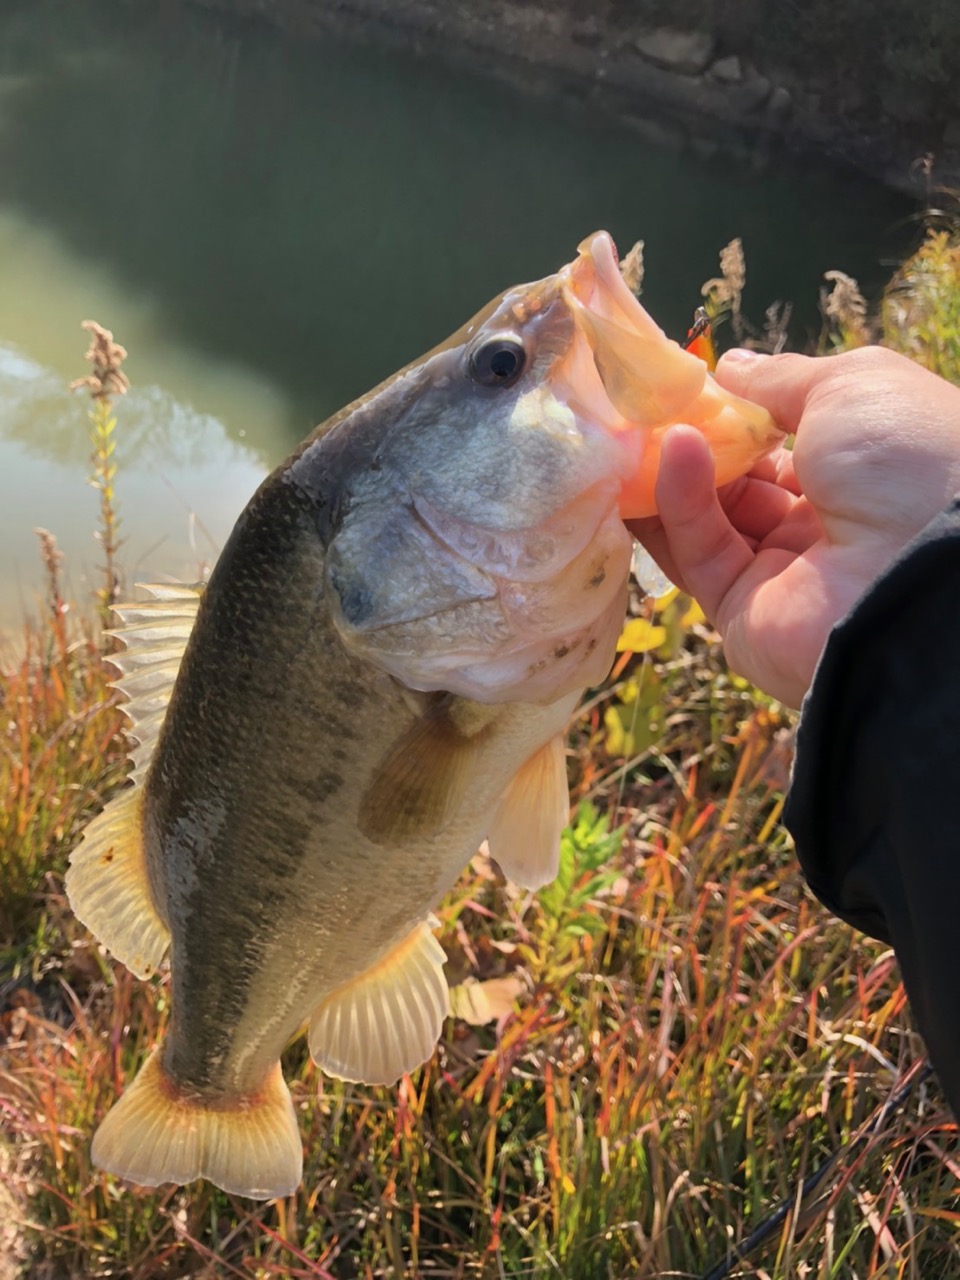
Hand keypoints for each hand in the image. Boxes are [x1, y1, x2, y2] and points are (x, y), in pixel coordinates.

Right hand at [627, 346, 959, 706]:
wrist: (923, 564)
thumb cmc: (902, 455)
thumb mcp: (846, 386)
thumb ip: (777, 379)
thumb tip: (724, 366)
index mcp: (853, 474)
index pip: (775, 446)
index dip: (731, 416)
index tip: (686, 387)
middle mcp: (816, 527)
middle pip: (734, 484)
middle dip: (692, 444)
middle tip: (647, 407)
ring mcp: (778, 574)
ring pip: (706, 520)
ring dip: (674, 471)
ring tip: (644, 427)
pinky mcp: (740, 613)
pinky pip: (700, 553)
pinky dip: (681, 503)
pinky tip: (674, 453)